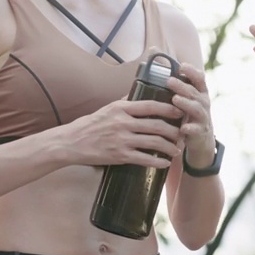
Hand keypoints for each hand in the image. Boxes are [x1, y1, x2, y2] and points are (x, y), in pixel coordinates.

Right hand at [64, 98, 183, 167]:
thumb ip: (125, 102)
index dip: (168, 108)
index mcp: (121, 108)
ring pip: (153, 142)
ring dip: (169, 146)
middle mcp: (123, 122)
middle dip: (173, 130)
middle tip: (183, 133)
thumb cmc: (90, 125)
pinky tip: (165, 163)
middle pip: (156, 125)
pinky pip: (144, 159)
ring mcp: (121, 140)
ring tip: (177, 149)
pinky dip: (157, 161)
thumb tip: (139, 92)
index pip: (150, 105)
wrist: (71, 142)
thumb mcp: (107, 108)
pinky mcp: (119, 155)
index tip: (179, 111)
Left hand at [167, 62, 216, 162]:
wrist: (202, 139)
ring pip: (196, 108)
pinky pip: (195, 129)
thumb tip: (155, 62)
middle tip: (169, 81)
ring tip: (175, 99)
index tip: (181, 66)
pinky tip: (183, 128)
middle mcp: (203, 103)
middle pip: (193, 92)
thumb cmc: (188, 114)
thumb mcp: (186, 99)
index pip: (199, 78)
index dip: (191, 71)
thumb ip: (175, 85)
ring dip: (186, 103)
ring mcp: (202, 117)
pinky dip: (190, 128)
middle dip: (181, 86)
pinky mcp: (200, 132)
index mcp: (200, 93)